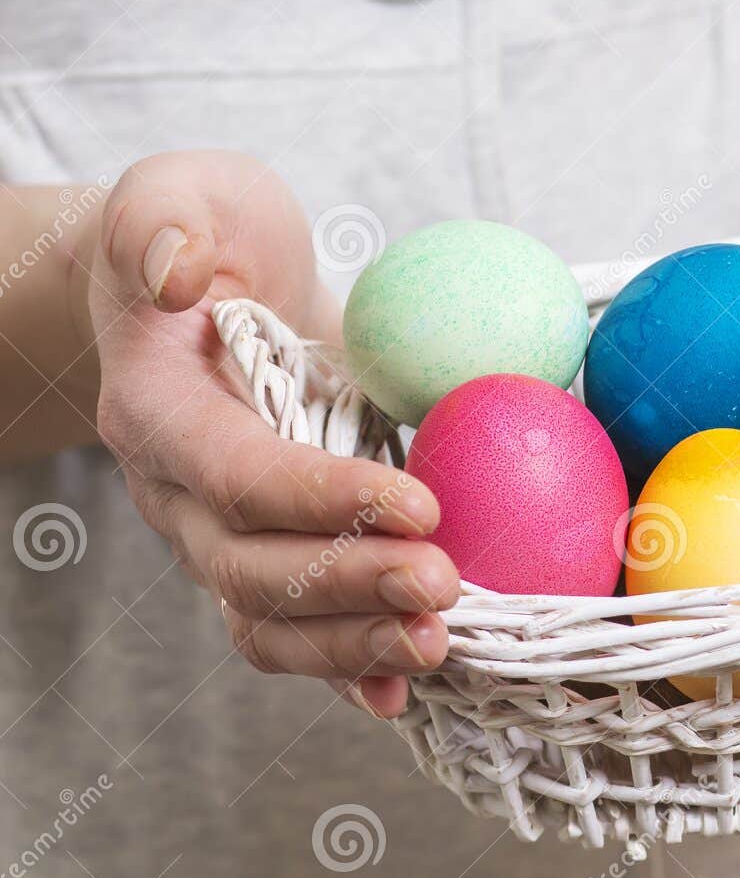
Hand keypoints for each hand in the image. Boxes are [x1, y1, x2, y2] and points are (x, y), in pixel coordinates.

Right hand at [87, 151, 457, 714]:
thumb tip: (178, 272)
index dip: (322, 498)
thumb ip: (168, 221)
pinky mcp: (269, 551)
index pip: (236, 474)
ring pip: (269, 618)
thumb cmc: (204, 237)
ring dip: (355, 641)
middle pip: (253, 568)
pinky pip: (297, 628)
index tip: (420, 503)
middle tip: (445, 584)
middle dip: (351, 586)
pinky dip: (347, 664)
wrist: (199, 292)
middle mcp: (178, 492)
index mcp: (157, 410)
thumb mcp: (185, 193)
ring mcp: (218, 535)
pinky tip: (408, 683)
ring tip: (442, 643)